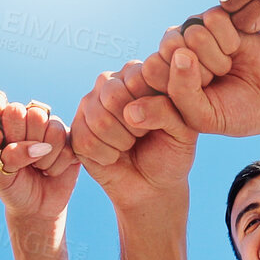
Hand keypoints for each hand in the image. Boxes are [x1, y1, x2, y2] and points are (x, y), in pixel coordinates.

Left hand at [0, 100, 77, 227]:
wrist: (34, 208)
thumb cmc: (12, 187)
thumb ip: (2, 150)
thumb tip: (16, 135)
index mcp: (10, 121)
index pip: (14, 110)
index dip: (13, 134)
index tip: (8, 153)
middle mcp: (34, 120)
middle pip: (37, 115)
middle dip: (30, 144)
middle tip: (25, 161)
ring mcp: (55, 129)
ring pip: (55, 131)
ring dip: (45, 158)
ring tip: (38, 167)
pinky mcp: (73, 143)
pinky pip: (69, 147)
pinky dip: (57, 166)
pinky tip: (51, 171)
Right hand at [70, 62, 195, 211]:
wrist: (153, 185)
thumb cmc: (171, 151)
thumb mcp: (182, 130)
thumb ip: (165, 110)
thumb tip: (132, 111)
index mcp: (139, 73)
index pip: (137, 77)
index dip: (150, 105)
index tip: (161, 121)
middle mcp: (111, 82)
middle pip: (112, 95)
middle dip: (133, 125)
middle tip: (143, 135)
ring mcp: (89, 105)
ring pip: (98, 119)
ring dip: (121, 142)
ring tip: (130, 145)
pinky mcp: (76, 129)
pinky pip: (86, 140)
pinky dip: (106, 156)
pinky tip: (115, 156)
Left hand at [135, 11, 259, 140]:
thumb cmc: (234, 111)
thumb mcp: (202, 117)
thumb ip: (172, 103)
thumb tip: (147, 91)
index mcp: (162, 77)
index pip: (152, 69)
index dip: (181, 84)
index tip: (200, 97)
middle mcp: (174, 51)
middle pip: (170, 47)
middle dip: (200, 70)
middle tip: (215, 80)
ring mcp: (194, 31)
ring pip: (192, 32)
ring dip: (217, 56)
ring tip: (226, 67)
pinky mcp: (216, 17)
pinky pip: (213, 18)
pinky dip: (230, 39)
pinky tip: (236, 48)